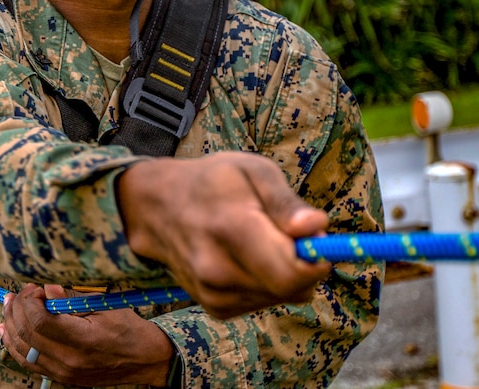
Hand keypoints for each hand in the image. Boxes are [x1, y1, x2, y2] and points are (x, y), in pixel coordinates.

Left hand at [0, 284, 174, 386]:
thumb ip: (72, 299)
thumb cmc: (128, 328)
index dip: (30, 301)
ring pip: (23, 350)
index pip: (41, 321)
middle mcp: (69, 360)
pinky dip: (14, 345)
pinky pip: (28, 362)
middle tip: (19, 292)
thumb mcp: (104, 306)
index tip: (35, 288)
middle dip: (17, 309)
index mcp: (83, 340)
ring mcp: (63, 372)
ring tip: (9, 306)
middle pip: (28, 334)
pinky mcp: (61, 377)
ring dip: (11, 325)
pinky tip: (8, 330)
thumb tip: (47, 288)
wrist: (143, 358)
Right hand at [117, 152, 331, 318]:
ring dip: (286, 273)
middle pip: (291, 289)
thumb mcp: (252, 170)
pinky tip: (249, 258)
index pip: (292, 273)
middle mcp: (218, 270)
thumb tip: (317, 227)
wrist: (160, 208)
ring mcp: (213, 294)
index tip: (316, 237)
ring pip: (281, 298)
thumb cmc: (213, 182)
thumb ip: (286, 201)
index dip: (316, 260)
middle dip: (305, 264)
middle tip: (291, 234)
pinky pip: (264, 302)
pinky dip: (268, 283)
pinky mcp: (215, 308)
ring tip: (263, 240)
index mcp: (232, 229)